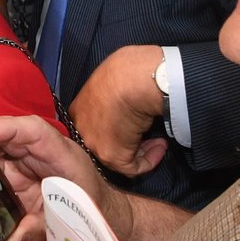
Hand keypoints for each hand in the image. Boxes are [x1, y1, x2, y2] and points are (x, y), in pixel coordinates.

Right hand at [0, 115, 98, 240]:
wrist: (99, 210)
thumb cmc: (87, 209)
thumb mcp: (66, 221)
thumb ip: (39, 228)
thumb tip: (8, 239)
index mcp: (56, 150)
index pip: (28, 129)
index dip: (1, 129)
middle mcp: (35, 146)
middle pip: (0, 129)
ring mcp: (22, 155)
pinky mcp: (12, 167)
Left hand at [69, 45, 167, 177]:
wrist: (131, 80)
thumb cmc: (124, 73)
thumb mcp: (112, 82)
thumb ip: (113, 97)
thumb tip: (127, 101)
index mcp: (79, 110)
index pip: (94, 127)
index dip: (115, 129)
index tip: (132, 123)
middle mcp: (82, 129)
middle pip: (105, 143)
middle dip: (127, 141)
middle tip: (147, 135)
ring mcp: (95, 144)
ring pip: (120, 157)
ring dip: (142, 150)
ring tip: (157, 139)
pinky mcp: (113, 157)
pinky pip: (134, 168)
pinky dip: (150, 160)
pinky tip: (160, 145)